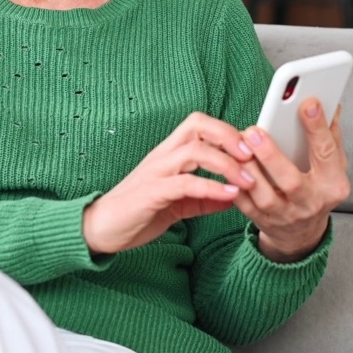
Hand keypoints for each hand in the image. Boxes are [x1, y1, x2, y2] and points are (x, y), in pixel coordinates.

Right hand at [82, 112, 256, 254]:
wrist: (101, 228)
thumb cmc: (138, 212)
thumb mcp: (178, 204)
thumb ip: (205, 199)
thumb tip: (233, 197)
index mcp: (169, 153)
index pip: (200, 124)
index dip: (227, 131)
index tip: (250, 150)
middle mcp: (163, 155)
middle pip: (198, 125)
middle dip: (229, 136)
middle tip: (251, 156)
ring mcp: (157, 172)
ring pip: (195, 150)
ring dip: (226, 164)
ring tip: (247, 180)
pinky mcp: (152, 192)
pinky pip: (185, 183)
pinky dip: (211, 187)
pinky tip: (229, 196)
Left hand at [235, 99, 350, 262]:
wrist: (303, 232)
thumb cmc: (318, 188)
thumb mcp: (333, 165)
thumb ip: (331, 135)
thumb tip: (332, 104)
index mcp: (333, 184)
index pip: (327, 153)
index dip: (318, 128)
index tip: (308, 104)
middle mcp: (311, 202)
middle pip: (291, 181)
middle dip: (271, 155)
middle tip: (254, 132)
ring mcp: (286, 215)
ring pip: (264, 194)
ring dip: (248, 168)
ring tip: (238, 144)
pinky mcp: (264, 221)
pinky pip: (245, 204)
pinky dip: (235, 184)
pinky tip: (229, 163)